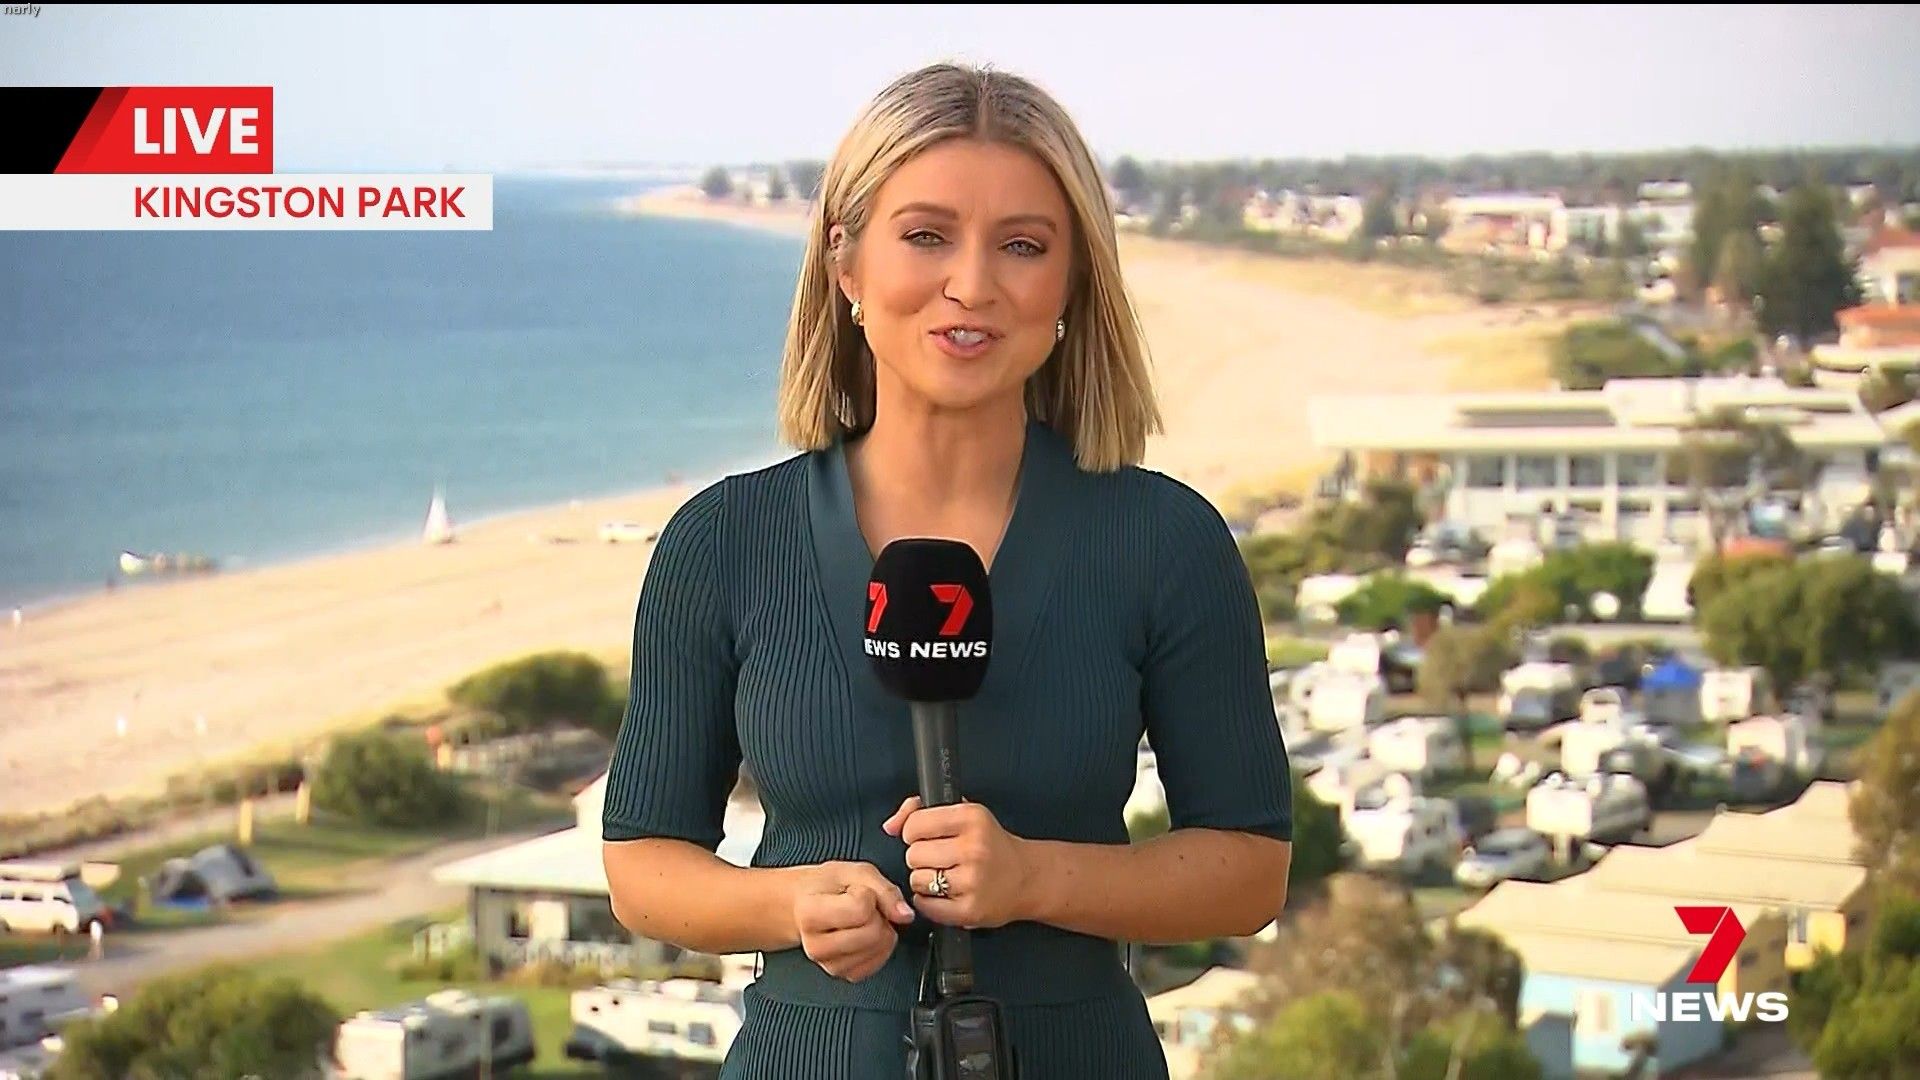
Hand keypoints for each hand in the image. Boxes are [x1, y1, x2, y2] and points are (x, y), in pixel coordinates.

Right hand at [790, 861, 915, 982]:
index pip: (861, 909)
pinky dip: (880, 946)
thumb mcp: (855, 872)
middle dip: (877, 914)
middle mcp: (815, 946)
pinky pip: (879, 963)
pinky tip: (865, 935)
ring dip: (880, 930)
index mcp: (810, 914)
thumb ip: (884, 890)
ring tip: (861, 920)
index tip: (854, 891)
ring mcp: (830, 965)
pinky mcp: (845, 975)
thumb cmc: (827, 887)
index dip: (867, 894)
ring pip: (878, 949)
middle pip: (873, 933)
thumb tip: (905, 915)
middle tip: (861, 906)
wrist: (805, 906)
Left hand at [883, 796, 1033, 929]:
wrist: (1027, 877)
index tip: (928, 837)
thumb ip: (919, 810)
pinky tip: (946, 894)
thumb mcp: (963, 813)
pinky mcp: (970, 910)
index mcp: (971, 818)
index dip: (915, 833)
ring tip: (946, 877)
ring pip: (917, 880)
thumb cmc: (990, 844)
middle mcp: (974, 848)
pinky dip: (929, 902)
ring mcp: (973, 881)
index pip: (914, 825)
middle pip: (913, 855)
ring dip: (925, 881)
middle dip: (921, 858)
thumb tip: (890, 826)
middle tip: (941, 859)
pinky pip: (925, 905)